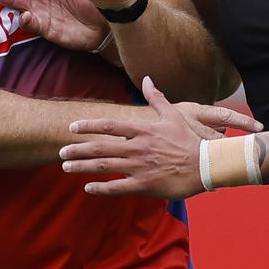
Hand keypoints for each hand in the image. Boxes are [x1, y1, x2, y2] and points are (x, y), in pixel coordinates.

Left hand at [60, 77, 260, 197]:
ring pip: (104, 167)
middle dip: (78, 150)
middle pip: (100, 148)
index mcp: (142, 131)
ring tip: (66, 168)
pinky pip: (118, 188)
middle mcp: (137, 148)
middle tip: (61, 153)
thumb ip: (156, 98)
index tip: (72, 127)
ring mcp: (139, 167)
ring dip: (83, 167)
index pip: (109, 126)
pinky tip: (88, 188)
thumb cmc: (191, 139)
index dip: (88, 126)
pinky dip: (101, 188)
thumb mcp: (173, 115)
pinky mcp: (145, 185)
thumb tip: (147, 79)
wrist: (207, 164)